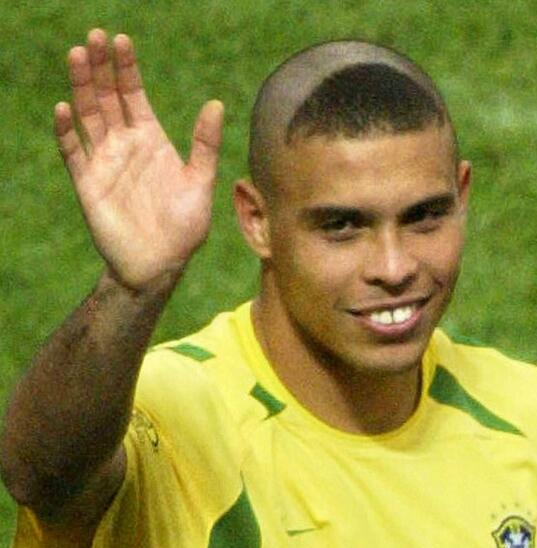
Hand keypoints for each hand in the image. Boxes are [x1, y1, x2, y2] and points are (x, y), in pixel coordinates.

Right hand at [55, 29, 223, 289]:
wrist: (160, 264)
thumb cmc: (184, 228)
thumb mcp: (201, 183)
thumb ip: (205, 145)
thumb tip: (215, 104)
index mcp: (152, 141)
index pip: (135, 96)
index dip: (127, 69)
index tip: (121, 40)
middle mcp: (126, 146)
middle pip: (109, 98)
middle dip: (102, 68)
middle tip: (95, 37)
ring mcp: (105, 162)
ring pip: (89, 116)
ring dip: (83, 87)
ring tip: (78, 55)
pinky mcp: (88, 183)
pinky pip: (73, 152)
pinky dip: (67, 131)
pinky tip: (64, 108)